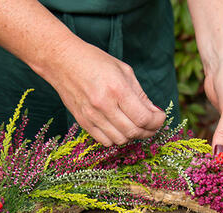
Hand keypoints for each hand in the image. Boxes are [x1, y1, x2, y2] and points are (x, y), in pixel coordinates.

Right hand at [41, 42, 165, 146]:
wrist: (62, 61)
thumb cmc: (94, 61)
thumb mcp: (124, 70)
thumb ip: (140, 94)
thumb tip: (154, 112)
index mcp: (117, 89)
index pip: (144, 118)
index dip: (157, 122)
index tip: (160, 117)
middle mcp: (104, 105)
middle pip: (134, 132)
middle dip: (149, 131)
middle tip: (152, 125)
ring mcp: (91, 116)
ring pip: (120, 140)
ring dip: (133, 136)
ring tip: (136, 126)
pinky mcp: (82, 122)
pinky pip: (104, 141)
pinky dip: (116, 138)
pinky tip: (119, 128)